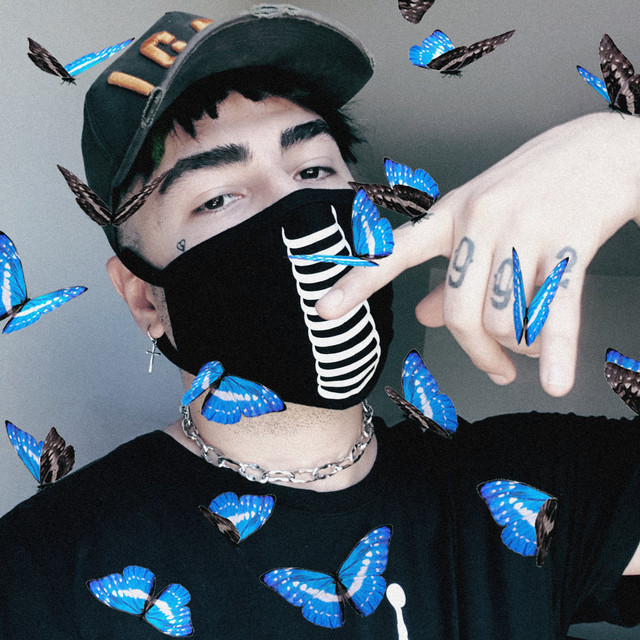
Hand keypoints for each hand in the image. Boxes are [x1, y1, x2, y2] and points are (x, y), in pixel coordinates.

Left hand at [316, 112, 639, 395]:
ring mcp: (524, 228)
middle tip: (496, 370)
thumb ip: (448, 273)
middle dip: (478, 352)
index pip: (394, 252)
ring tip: (531, 345)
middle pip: (459, 312)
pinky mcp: (570, 240)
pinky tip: (553, 381)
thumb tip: (421, 316)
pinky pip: (556, 308)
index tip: (323, 309)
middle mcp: (480, 219)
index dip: (357, 282)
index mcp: (450, 214)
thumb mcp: (480, 220)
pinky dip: (555, 350)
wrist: (603, 150)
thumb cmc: (535, 186)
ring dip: (518, 346)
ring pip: (503, 316)